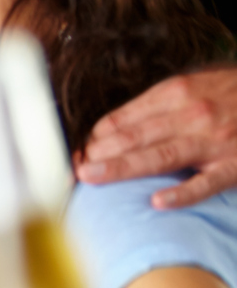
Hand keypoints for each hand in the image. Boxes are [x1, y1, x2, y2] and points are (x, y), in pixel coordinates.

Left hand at [78, 67, 236, 208]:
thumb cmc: (235, 94)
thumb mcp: (197, 85)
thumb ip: (158, 105)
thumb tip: (112, 129)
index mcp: (177, 93)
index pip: (122, 119)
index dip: (93, 139)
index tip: (72, 155)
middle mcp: (192, 114)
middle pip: (134, 137)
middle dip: (97, 154)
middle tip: (68, 172)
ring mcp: (214, 141)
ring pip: (160, 157)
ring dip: (122, 168)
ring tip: (92, 178)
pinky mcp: (235, 165)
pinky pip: (206, 182)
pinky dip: (183, 192)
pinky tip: (158, 202)